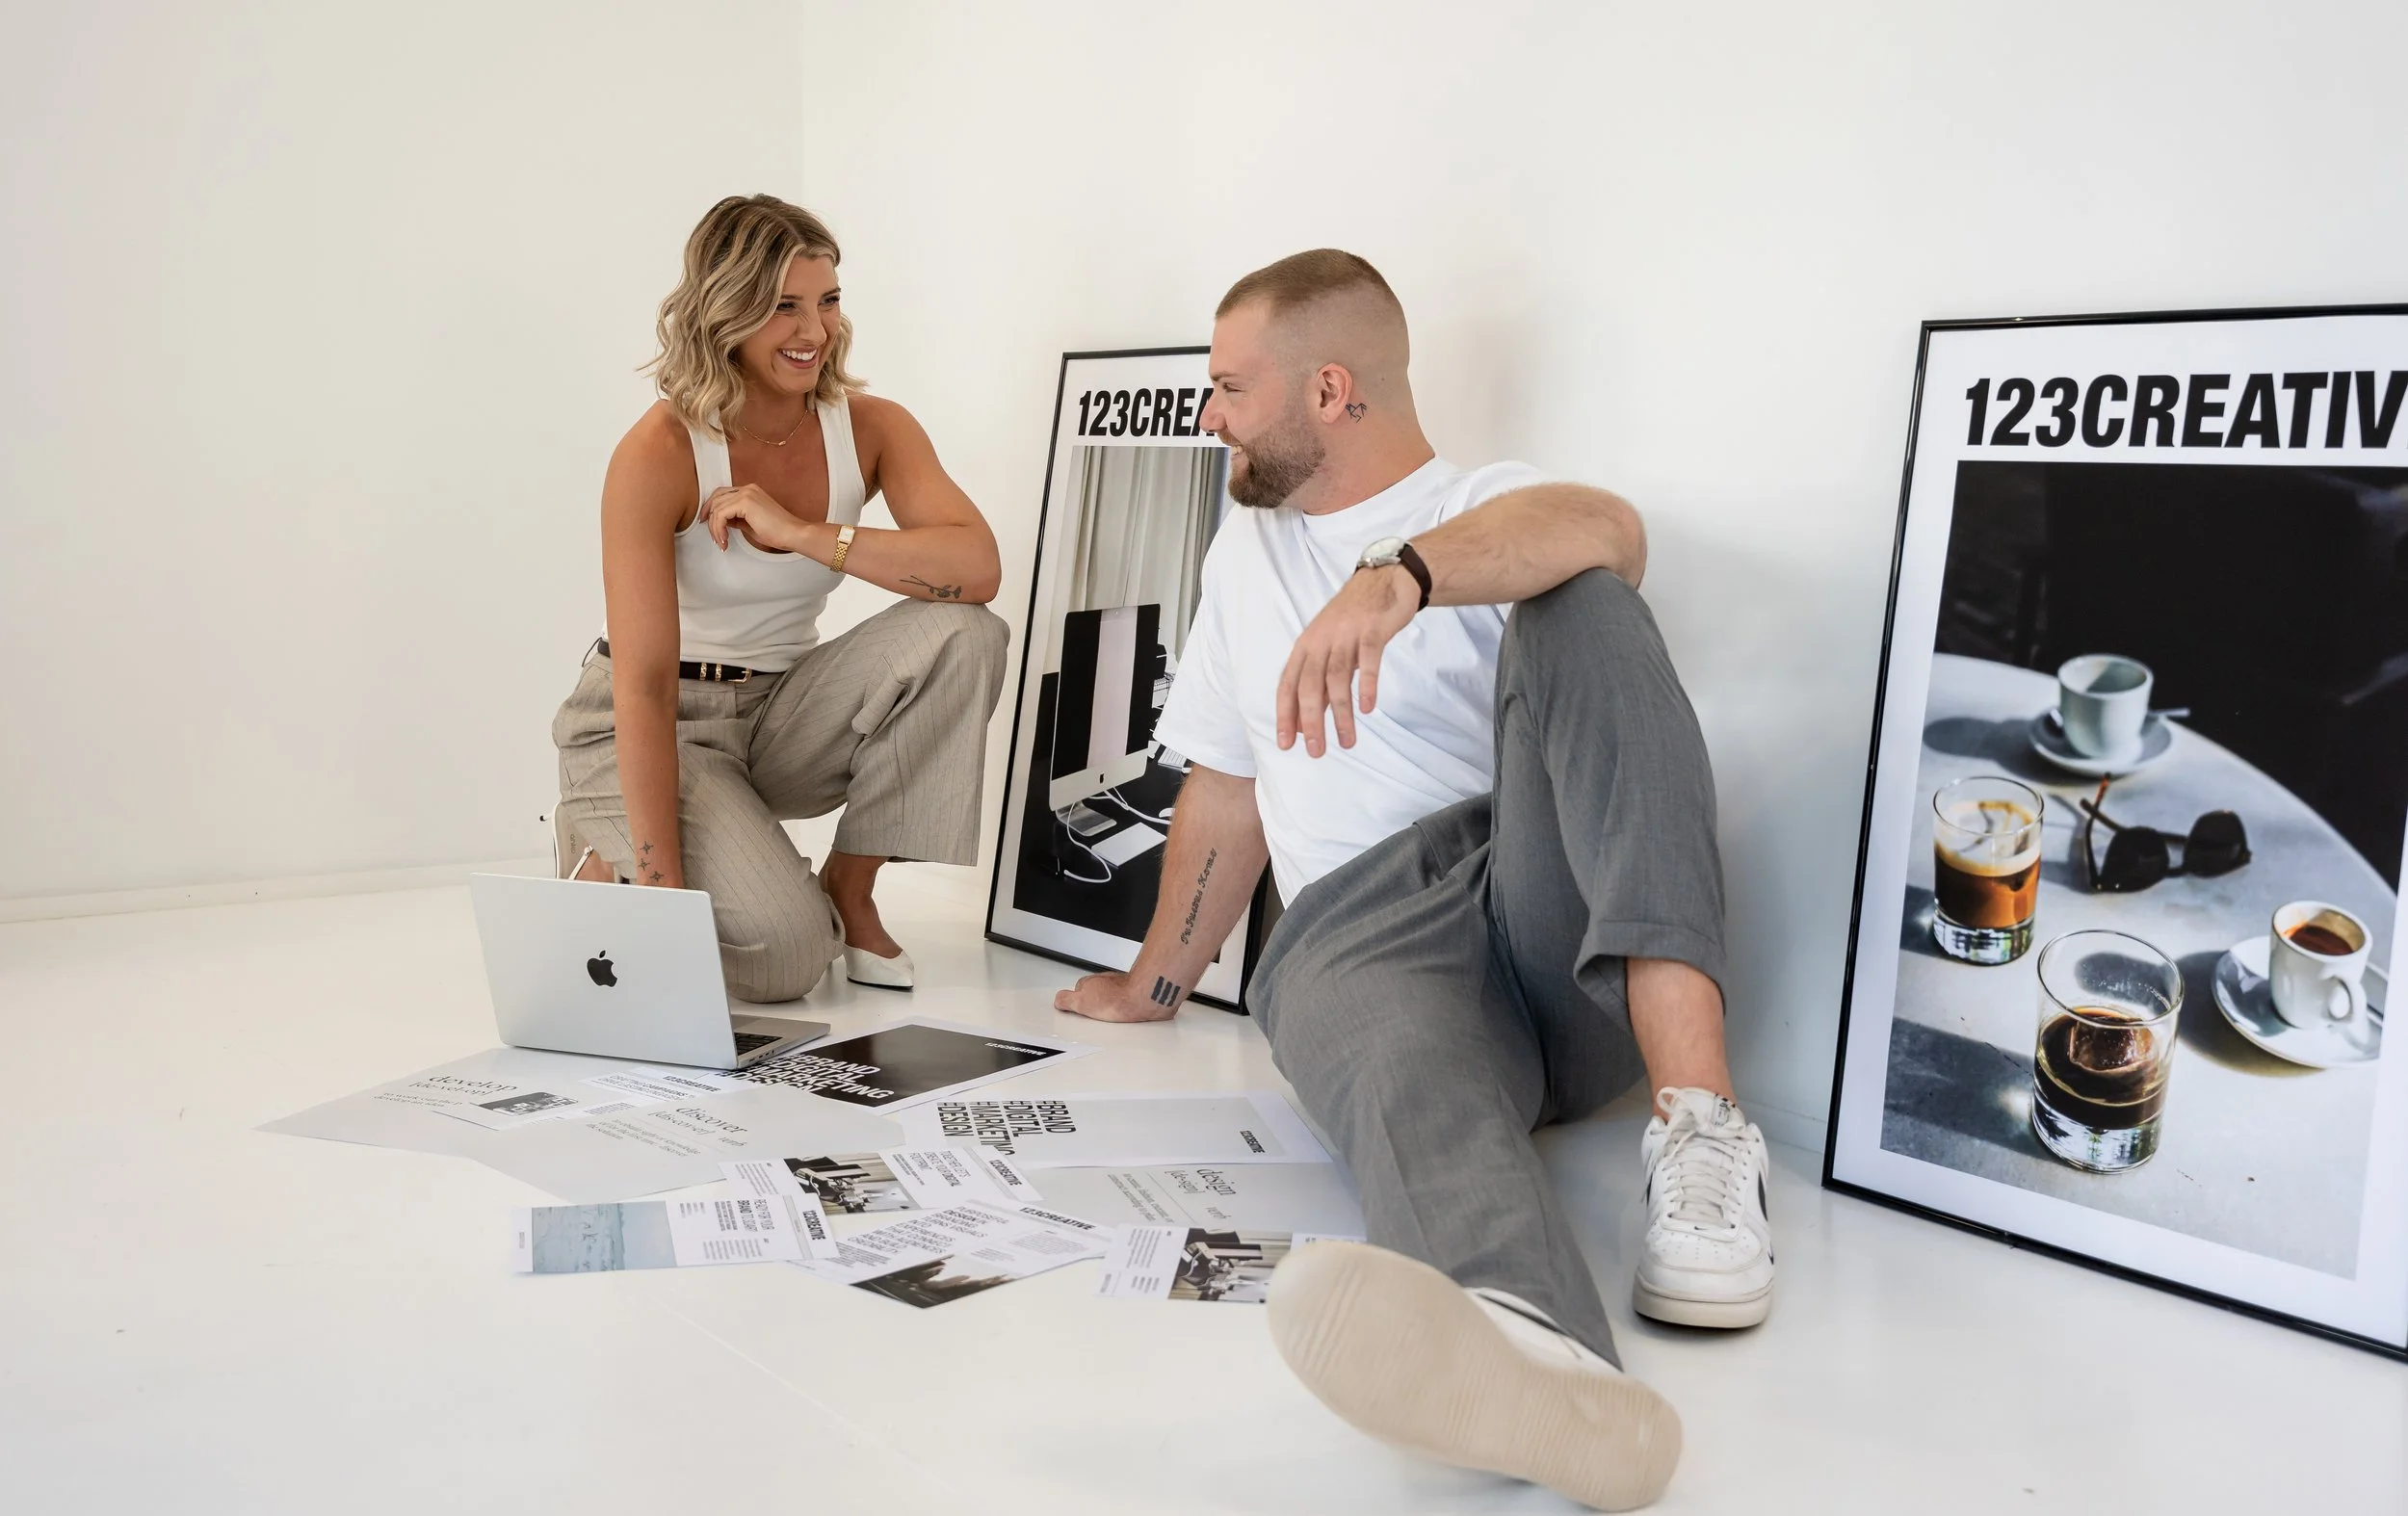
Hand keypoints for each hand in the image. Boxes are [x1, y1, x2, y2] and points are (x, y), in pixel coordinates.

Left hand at [701, 483, 810, 553]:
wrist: (792, 534)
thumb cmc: (778, 532)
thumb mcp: (750, 524)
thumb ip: (736, 519)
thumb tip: (722, 522)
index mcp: (750, 491)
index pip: (723, 494)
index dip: (711, 508)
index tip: (707, 523)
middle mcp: (747, 489)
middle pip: (716, 498)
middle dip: (709, 518)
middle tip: (712, 535)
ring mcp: (746, 493)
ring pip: (717, 508)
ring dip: (715, 528)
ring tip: (721, 541)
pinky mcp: (745, 502)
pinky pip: (721, 514)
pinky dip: (718, 528)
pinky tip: (724, 539)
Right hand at [1054, 971, 1178, 1022]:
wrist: (1146, 999)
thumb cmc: (1119, 999)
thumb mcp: (1082, 1002)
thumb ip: (1066, 1000)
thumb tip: (1059, 1001)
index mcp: (1090, 983)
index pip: (1078, 991)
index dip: (1078, 1004)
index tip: (1079, 1011)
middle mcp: (1106, 982)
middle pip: (1095, 993)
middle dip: (1096, 1005)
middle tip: (1097, 1017)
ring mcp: (1122, 987)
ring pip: (1112, 997)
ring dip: (1112, 1006)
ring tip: (1112, 1019)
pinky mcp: (1136, 995)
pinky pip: (1128, 1001)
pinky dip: (1126, 1008)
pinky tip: (1126, 1019)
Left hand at [1278, 563, 1417, 756]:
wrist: (1385, 580)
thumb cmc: (1355, 620)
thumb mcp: (1331, 650)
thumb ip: (1320, 684)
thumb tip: (1306, 722)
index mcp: (1306, 646)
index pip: (1288, 685)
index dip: (1285, 715)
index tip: (1286, 744)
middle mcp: (1320, 640)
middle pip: (1309, 685)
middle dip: (1311, 721)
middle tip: (1317, 751)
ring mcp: (1346, 633)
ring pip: (1337, 678)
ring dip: (1341, 713)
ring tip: (1348, 742)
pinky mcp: (1372, 629)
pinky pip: (1367, 660)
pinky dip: (1366, 684)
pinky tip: (1367, 707)